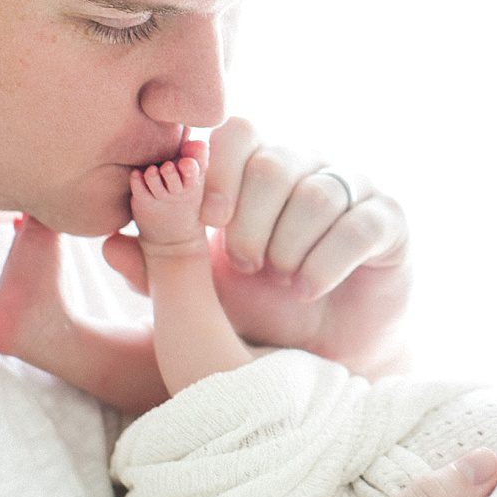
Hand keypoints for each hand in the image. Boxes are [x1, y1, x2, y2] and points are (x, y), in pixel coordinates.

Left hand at [103, 117, 410, 375]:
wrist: (321, 363)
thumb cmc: (255, 317)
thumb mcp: (195, 296)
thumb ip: (157, 266)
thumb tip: (107, 242)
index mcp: (254, 172)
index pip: (236, 133)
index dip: (218, 173)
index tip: (209, 223)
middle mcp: (305, 170)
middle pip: (273, 163)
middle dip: (250, 224)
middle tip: (245, 266)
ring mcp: (351, 192)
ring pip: (318, 192)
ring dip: (288, 247)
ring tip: (281, 284)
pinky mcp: (389, 223)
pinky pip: (361, 224)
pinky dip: (326, 262)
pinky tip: (308, 291)